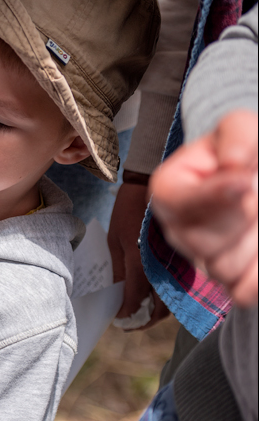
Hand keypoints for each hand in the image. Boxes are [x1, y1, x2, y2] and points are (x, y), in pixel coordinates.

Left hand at [108, 177, 169, 328]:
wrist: (154, 185)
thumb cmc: (128, 211)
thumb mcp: (115, 239)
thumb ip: (118, 270)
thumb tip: (116, 296)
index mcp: (140, 259)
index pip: (135, 298)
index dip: (126, 313)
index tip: (119, 319)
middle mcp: (164, 265)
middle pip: (160, 308)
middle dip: (144, 321)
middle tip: (130, 325)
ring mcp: (179, 264)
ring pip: (175, 301)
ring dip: (159, 314)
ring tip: (141, 315)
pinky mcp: (187, 261)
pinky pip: (181, 288)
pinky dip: (170, 299)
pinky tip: (156, 301)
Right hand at [151, 110, 257, 305]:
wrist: (257, 176)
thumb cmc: (246, 153)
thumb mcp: (240, 130)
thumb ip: (236, 135)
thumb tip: (233, 163)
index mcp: (170, 191)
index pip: (177, 204)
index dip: (213, 196)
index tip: (245, 181)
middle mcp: (178, 230)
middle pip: (200, 243)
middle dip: (242, 216)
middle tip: (256, 191)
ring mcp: (204, 259)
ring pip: (223, 269)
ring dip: (254, 241)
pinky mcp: (231, 282)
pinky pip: (244, 291)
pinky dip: (258, 275)